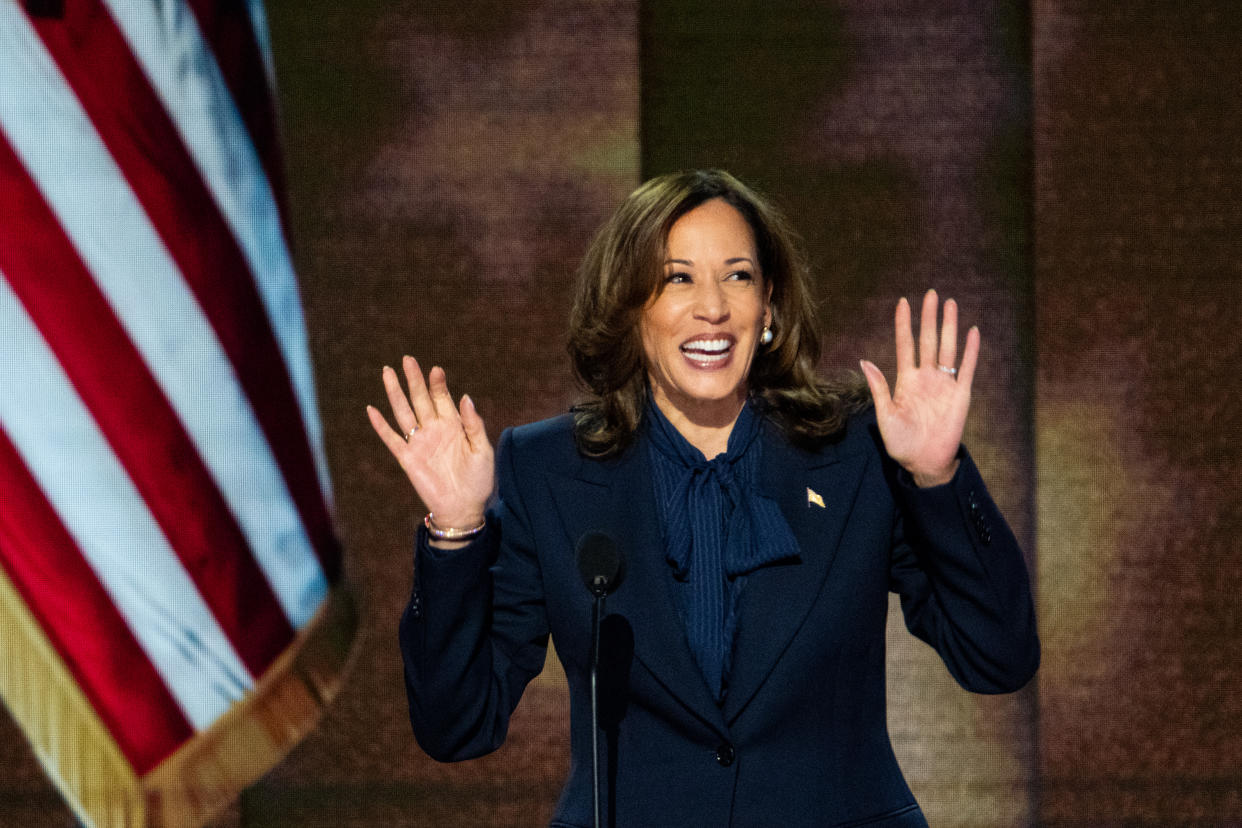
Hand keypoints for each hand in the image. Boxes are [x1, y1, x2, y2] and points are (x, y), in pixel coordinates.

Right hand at [366, 356, 493, 529]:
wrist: (464, 508)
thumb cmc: (478, 480)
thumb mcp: (483, 450)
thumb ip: (474, 424)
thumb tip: (465, 397)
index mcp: (453, 425)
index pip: (442, 397)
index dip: (437, 383)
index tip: (436, 369)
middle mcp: (434, 429)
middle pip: (420, 399)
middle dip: (414, 379)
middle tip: (408, 359)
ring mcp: (419, 443)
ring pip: (403, 412)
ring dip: (395, 393)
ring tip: (387, 372)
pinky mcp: (408, 459)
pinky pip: (391, 439)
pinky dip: (380, 425)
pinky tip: (371, 409)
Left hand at [859, 289, 978, 486]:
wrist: (924, 462)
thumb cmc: (901, 442)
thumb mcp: (885, 415)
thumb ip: (879, 388)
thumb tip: (864, 362)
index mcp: (906, 380)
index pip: (905, 345)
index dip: (904, 324)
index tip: (902, 302)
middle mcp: (926, 377)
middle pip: (928, 340)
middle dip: (929, 317)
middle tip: (931, 293)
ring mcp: (944, 384)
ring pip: (947, 348)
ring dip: (949, 327)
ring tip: (951, 304)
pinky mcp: (961, 394)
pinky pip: (967, 368)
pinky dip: (971, 350)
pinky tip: (972, 332)